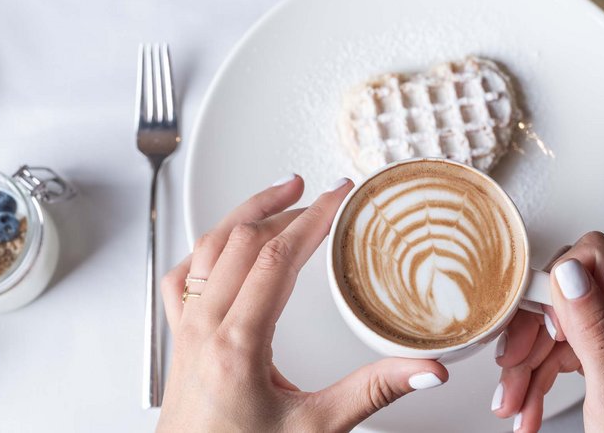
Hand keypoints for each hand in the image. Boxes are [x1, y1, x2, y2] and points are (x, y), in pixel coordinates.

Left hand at [158, 175, 447, 431]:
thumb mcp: (316, 429)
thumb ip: (373, 392)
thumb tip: (423, 370)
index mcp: (237, 344)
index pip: (275, 258)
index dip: (312, 219)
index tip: (338, 197)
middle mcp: (204, 329)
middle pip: (239, 240)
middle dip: (283, 207)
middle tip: (319, 193)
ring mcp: (186, 331)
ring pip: (207, 249)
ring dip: (244, 215)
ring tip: (278, 196)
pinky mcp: (180, 341)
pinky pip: (182, 277)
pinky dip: (207, 248)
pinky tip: (223, 244)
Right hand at [492, 232, 603, 431]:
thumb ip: (595, 331)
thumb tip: (571, 271)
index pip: (595, 256)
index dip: (554, 283)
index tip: (529, 320)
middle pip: (569, 293)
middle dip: (533, 334)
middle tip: (511, 367)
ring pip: (561, 323)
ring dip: (530, 363)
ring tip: (516, 403)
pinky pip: (568, 345)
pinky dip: (543, 373)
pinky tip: (530, 403)